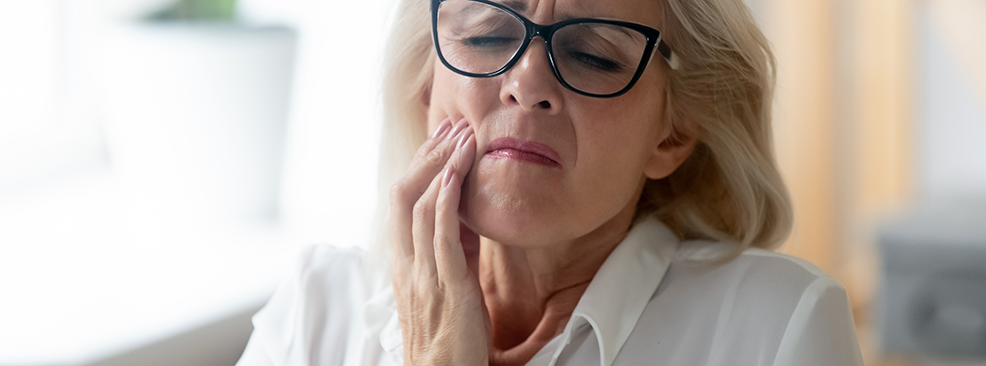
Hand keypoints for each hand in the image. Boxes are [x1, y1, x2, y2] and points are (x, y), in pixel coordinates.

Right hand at [390, 118, 487, 365]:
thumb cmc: (452, 337)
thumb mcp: (452, 282)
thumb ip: (455, 249)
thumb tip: (467, 214)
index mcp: (406, 263)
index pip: (403, 202)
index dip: (420, 166)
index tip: (442, 138)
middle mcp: (408, 264)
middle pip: (403, 195)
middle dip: (427, 156)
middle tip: (452, 125)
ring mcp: (424, 274)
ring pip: (419, 206)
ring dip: (442, 166)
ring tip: (462, 136)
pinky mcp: (447, 287)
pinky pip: (440, 235)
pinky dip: (447, 199)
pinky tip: (457, 173)